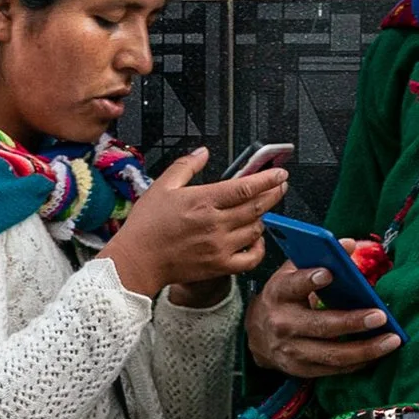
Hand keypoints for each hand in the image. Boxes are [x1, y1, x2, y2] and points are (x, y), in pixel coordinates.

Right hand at [98, 151, 287, 302]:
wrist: (137, 261)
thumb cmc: (146, 226)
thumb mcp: (162, 186)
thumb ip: (186, 166)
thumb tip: (203, 152)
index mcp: (203, 201)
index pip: (246, 187)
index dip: (268, 179)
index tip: (279, 174)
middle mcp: (215, 223)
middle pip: (257, 207)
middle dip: (274, 194)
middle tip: (281, 186)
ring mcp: (220, 246)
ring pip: (256, 230)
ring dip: (263, 218)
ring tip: (260, 210)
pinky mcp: (220, 266)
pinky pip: (251, 258)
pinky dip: (259, 248)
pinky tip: (256, 240)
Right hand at [246, 263, 402, 377]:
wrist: (258, 335)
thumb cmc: (283, 298)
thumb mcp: (291, 273)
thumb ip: (318, 257)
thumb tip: (351, 245)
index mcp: (279, 294)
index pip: (293, 286)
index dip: (309, 280)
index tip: (329, 274)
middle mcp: (283, 324)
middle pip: (321, 326)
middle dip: (352, 322)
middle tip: (380, 316)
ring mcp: (292, 351)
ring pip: (332, 354)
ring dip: (365, 349)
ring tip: (392, 340)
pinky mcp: (301, 369)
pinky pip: (335, 369)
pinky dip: (359, 362)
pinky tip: (378, 353)